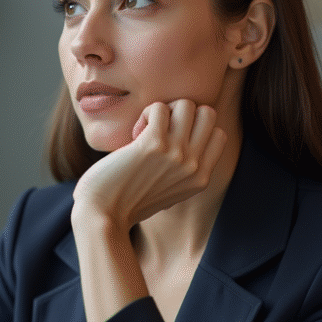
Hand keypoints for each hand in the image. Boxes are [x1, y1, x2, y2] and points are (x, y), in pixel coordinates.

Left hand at [72, 99, 226, 230]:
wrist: (103, 216)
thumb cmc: (127, 203)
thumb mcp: (168, 194)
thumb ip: (182, 172)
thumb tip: (184, 138)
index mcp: (200, 179)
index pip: (218, 135)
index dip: (196, 129)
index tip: (174, 142)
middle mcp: (194, 166)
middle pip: (208, 113)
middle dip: (183, 114)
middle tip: (162, 130)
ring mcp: (176, 155)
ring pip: (187, 105)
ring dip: (165, 111)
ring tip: (148, 129)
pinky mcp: (154, 144)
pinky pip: (159, 108)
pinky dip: (147, 113)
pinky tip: (135, 133)